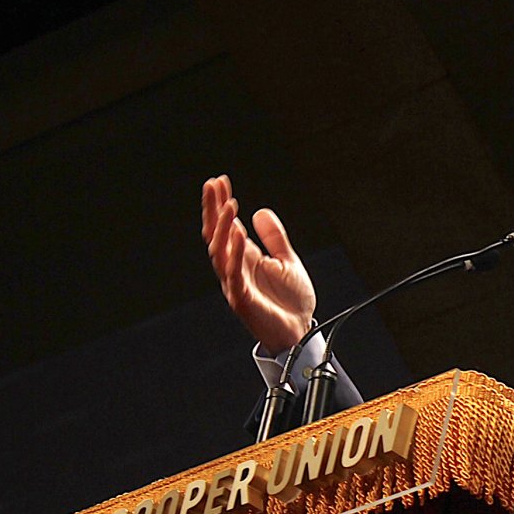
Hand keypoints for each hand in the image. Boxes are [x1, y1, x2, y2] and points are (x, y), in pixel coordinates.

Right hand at [201, 175, 315, 354]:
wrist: (300, 331)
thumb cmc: (291, 302)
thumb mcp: (287, 261)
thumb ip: (274, 238)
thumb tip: (260, 212)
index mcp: (245, 258)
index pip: (227, 226)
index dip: (221, 204)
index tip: (220, 181)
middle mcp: (236, 268)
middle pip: (216, 234)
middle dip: (214, 210)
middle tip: (213, 185)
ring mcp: (236, 283)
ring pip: (220, 251)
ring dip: (223, 227)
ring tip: (229, 204)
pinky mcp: (242, 298)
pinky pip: (234, 273)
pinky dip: (235, 253)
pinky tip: (238, 233)